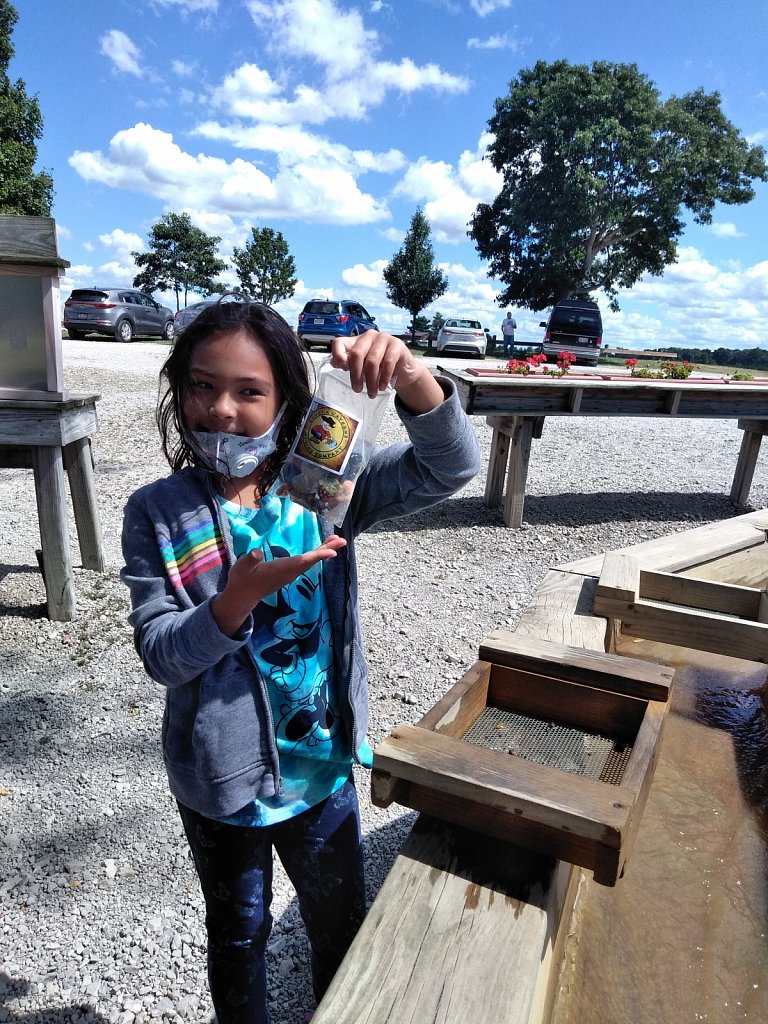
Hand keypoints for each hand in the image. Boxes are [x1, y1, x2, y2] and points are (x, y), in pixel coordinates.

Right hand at [212, 535, 346, 635]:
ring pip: (311, 561)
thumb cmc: (241, 580)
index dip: (317, 555)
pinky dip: (316, 554)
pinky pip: (306, 562)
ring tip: (336, 540)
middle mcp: (289, 572)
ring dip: (324, 550)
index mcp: (281, 569)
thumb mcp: (241, 568)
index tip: (333, 551)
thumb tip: (256, 552)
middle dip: (327, 549)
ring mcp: (290, 574)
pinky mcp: (288, 574)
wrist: (242, 596)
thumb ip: (249, 560)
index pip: (302, 561)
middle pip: (312, 560)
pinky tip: (321, 549)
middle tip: (342, 540)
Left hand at [331, 331, 444, 412]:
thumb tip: (335, 364)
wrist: (403, 370)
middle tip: (357, 390)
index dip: (337, 354)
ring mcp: (383, 338)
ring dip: (371, 380)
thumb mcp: (362, 368)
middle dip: (356, 375)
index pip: (340, 342)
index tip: (340, 368)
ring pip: (372, 360)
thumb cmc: (379, 368)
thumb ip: (349, 365)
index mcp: (356, 341)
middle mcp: (368, 336)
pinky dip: (384, 377)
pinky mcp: (396, 344)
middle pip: (356, 354)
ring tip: (372, 393)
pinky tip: (382, 387)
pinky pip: (388, 361)